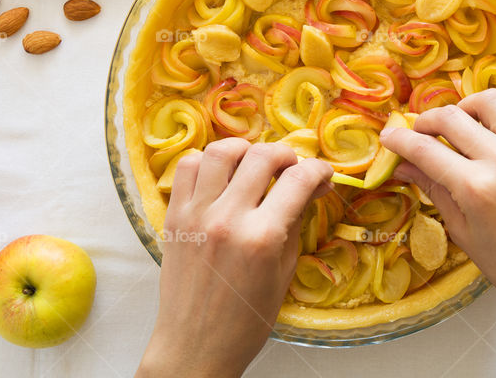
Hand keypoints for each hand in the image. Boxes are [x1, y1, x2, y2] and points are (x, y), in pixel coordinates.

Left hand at [137, 139, 331, 377]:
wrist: (195, 345)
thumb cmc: (247, 318)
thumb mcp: (284, 271)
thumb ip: (295, 222)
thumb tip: (311, 188)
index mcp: (262, 237)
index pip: (299, 180)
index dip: (318, 170)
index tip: (322, 175)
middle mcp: (227, 219)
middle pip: (262, 156)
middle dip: (286, 155)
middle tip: (291, 168)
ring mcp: (195, 214)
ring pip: (220, 151)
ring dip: (244, 150)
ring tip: (253, 164)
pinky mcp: (173, 216)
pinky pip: (186, 167)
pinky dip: (206, 162)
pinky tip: (220, 175)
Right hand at [380, 90, 495, 377]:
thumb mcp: (463, 233)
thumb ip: (434, 191)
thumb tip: (403, 166)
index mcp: (475, 189)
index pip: (425, 149)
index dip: (399, 139)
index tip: (388, 135)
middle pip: (452, 118)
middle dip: (426, 120)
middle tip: (419, 133)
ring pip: (490, 101)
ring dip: (466, 107)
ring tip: (460, 126)